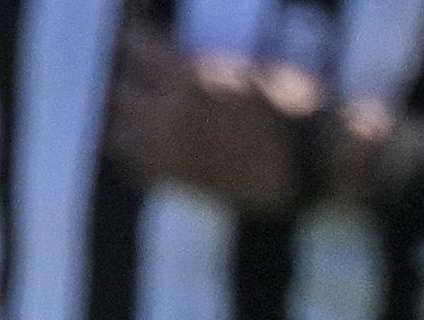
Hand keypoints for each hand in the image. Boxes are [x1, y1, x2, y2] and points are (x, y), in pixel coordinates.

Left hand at [106, 20, 324, 211]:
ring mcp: (167, 150)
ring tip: (135, 113)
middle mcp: (168, 113)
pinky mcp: (173, 180)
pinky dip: (134, 154)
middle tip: (132, 74)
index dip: (129, 37)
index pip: (135, 47)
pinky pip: (132, 166)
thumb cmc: (289, 105)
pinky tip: (147, 145)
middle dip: (126, 80)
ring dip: (124, 120)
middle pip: (118, 91)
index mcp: (189, 76)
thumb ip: (203, 62)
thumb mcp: (246, 66)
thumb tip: (170, 55)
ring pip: (117, 132)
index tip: (126, 34)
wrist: (306, 161)